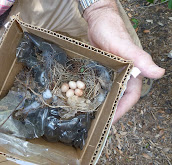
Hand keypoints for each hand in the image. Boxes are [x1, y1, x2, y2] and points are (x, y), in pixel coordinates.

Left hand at [83, 0, 164, 123]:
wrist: (98, 21)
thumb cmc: (111, 31)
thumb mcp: (124, 46)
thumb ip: (140, 59)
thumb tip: (158, 73)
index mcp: (133, 72)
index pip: (130, 96)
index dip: (122, 110)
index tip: (111, 121)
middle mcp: (124, 74)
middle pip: (120, 97)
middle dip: (112, 110)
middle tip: (98, 121)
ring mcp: (114, 72)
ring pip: (111, 92)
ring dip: (104, 102)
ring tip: (92, 113)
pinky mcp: (104, 69)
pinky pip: (102, 84)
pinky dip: (97, 92)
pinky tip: (88, 97)